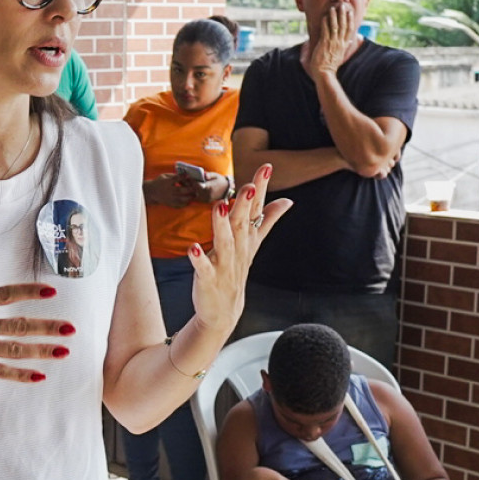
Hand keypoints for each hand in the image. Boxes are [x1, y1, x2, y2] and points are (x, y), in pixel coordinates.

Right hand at [0, 230, 72, 387]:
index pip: (3, 295)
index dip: (28, 292)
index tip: (51, 292)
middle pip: (18, 326)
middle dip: (47, 327)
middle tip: (72, 328)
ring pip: (14, 350)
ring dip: (41, 350)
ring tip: (64, 350)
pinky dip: (20, 375)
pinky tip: (40, 377)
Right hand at [142, 175, 192, 208]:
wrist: (151, 192)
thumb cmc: (160, 182)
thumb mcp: (164, 175)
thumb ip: (174, 175)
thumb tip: (185, 175)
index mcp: (167, 182)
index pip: (177, 179)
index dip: (184, 177)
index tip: (190, 176)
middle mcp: (168, 190)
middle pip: (181, 190)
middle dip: (190, 189)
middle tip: (196, 188)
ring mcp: (169, 198)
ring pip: (181, 199)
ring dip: (189, 197)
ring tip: (195, 195)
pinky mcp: (170, 203)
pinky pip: (179, 205)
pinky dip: (185, 203)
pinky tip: (189, 201)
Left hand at [186, 165, 292, 334]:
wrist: (224, 311)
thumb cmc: (235, 271)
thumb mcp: (253, 244)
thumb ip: (268, 220)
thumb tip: (286, 200)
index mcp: (248, 239)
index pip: (257, 210)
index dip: (261, 189)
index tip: (266, 168)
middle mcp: (238, 250)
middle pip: (243, 223)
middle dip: (246, 205)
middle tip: (249, 185)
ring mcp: (224, 265)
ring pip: (224, 242)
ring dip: (222, 225)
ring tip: (220, 206)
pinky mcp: (208, 280)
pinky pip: (203, 268)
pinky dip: (198, 259)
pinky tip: (192, 248)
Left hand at [304, 3, 358, 79]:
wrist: (325, 73)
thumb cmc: (330, 65)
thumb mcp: (340, 55)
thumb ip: (345, 46)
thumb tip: (350, 42)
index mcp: (344, 44)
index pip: (349, 29)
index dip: (350, 20)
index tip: (350, 12)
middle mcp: (340, 42)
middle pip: (343, 25)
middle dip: (343, 15)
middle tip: (342, 5)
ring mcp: (332, 42)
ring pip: (335, 26)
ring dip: (334, 16)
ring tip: (332, 8)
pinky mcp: (324, 43)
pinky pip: (326, 31)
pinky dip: (325, 23)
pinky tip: (324, 16)